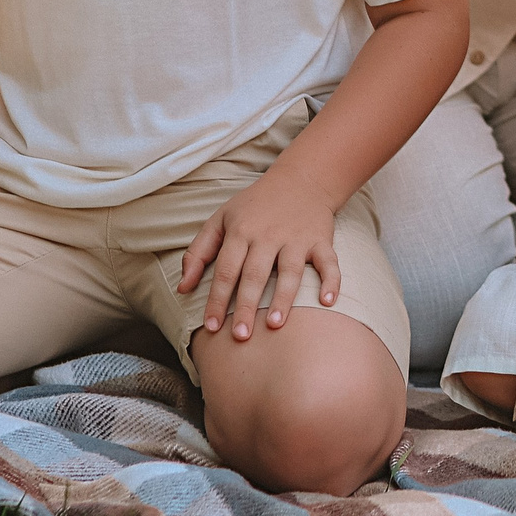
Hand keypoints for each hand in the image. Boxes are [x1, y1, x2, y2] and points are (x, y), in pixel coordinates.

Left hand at [179, 168, 342, 342]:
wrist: (301, 179)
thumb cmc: (254, 206)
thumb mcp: (220, 219)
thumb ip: (198, 252)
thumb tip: (183, 287)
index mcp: (241, 231)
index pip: (226, 270)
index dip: (217, 299)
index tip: (211, 327)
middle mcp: (268, 235)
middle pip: (255, 275)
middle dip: (247, 306)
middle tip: (240, 336)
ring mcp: (296, 238)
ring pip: (290, 270)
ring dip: (283, 297)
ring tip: (275, 324)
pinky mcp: (321, 239)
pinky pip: (328, 261)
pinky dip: (331, 280)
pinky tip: (328, 301)